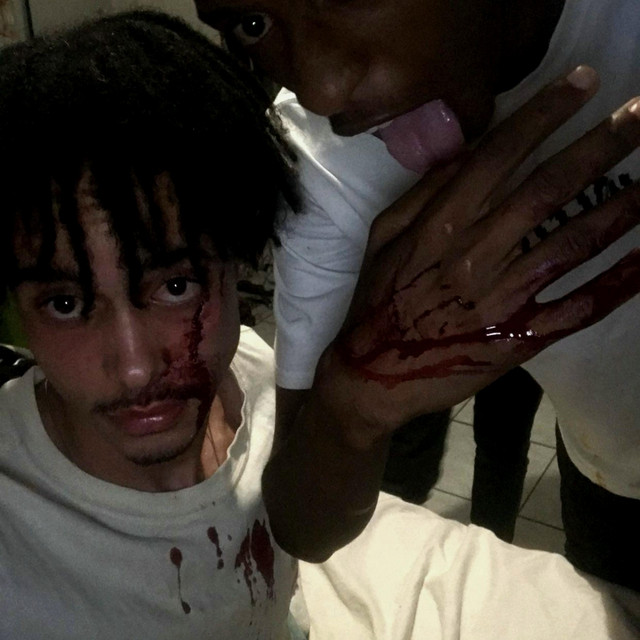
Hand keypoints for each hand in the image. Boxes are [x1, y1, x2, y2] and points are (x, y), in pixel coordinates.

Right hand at [323, 66, 639, 434]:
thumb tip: (468, 153)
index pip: (500, 157)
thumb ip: (424, 193)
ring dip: (622, 205)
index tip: (583, 83)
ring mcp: (505, 296)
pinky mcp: (521, 336)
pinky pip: (578, 306)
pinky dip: (618, 282)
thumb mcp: (382, 237)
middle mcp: (479, 253)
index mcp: (441, 225)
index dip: (543, 115)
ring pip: (573, 241)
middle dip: (601, 145)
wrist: (375, 376)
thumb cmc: (377, 302)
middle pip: (548, 189)